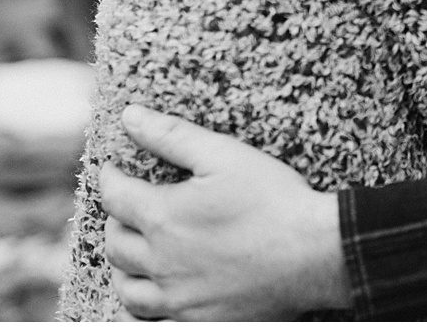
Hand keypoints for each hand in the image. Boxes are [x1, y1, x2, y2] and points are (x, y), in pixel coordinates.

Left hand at [98, 104, 346, 319]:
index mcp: (163, 217)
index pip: (114, 195)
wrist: (315, 253)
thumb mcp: (225, 155)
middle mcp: (161, 262)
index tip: (114, 170)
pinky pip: (151, 322)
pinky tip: (151, 297)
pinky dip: (139, 309)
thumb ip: (172, 135)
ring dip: (124, 266)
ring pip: (127, 286)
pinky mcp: (199, 320)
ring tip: (135, 251)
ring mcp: (178, 298)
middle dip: (116, 220)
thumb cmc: (274, 200)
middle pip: (115, 243)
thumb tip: (130, 116)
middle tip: (128, 207)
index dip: (110, 177)